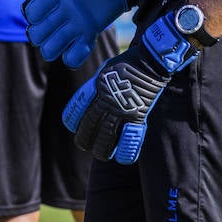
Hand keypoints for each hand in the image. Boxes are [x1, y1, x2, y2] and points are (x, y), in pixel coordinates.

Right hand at [24, 0, 137, 66]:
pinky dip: (74, 56)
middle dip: (41, 35)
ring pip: (49, 49)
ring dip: (54, 48)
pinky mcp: (86, 39)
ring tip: (68, 39)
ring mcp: (71, 30)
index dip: (36, 13)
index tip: (54, 2)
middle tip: (57, 26)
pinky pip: (72, 57)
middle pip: (36, 35)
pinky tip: (84, 45)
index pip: (32, 13)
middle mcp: (58, 16)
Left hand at [62, 10, 201, 163]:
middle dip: (85, 139)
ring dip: (102, 149)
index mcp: (96, 89)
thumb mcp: (103, 72)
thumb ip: (95, 87)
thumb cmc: (125, 64)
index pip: (77, 109)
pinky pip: (131, 138)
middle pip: (90, 126)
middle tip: (84, 145)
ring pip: (107, 136)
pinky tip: (122, 159)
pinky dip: (127, 150)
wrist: (149, 62)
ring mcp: (122, 110)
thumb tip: (89, 100)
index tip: (73, 126)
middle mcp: (107, 102)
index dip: (72, 120)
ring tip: (100, 155)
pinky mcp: (138, 116)